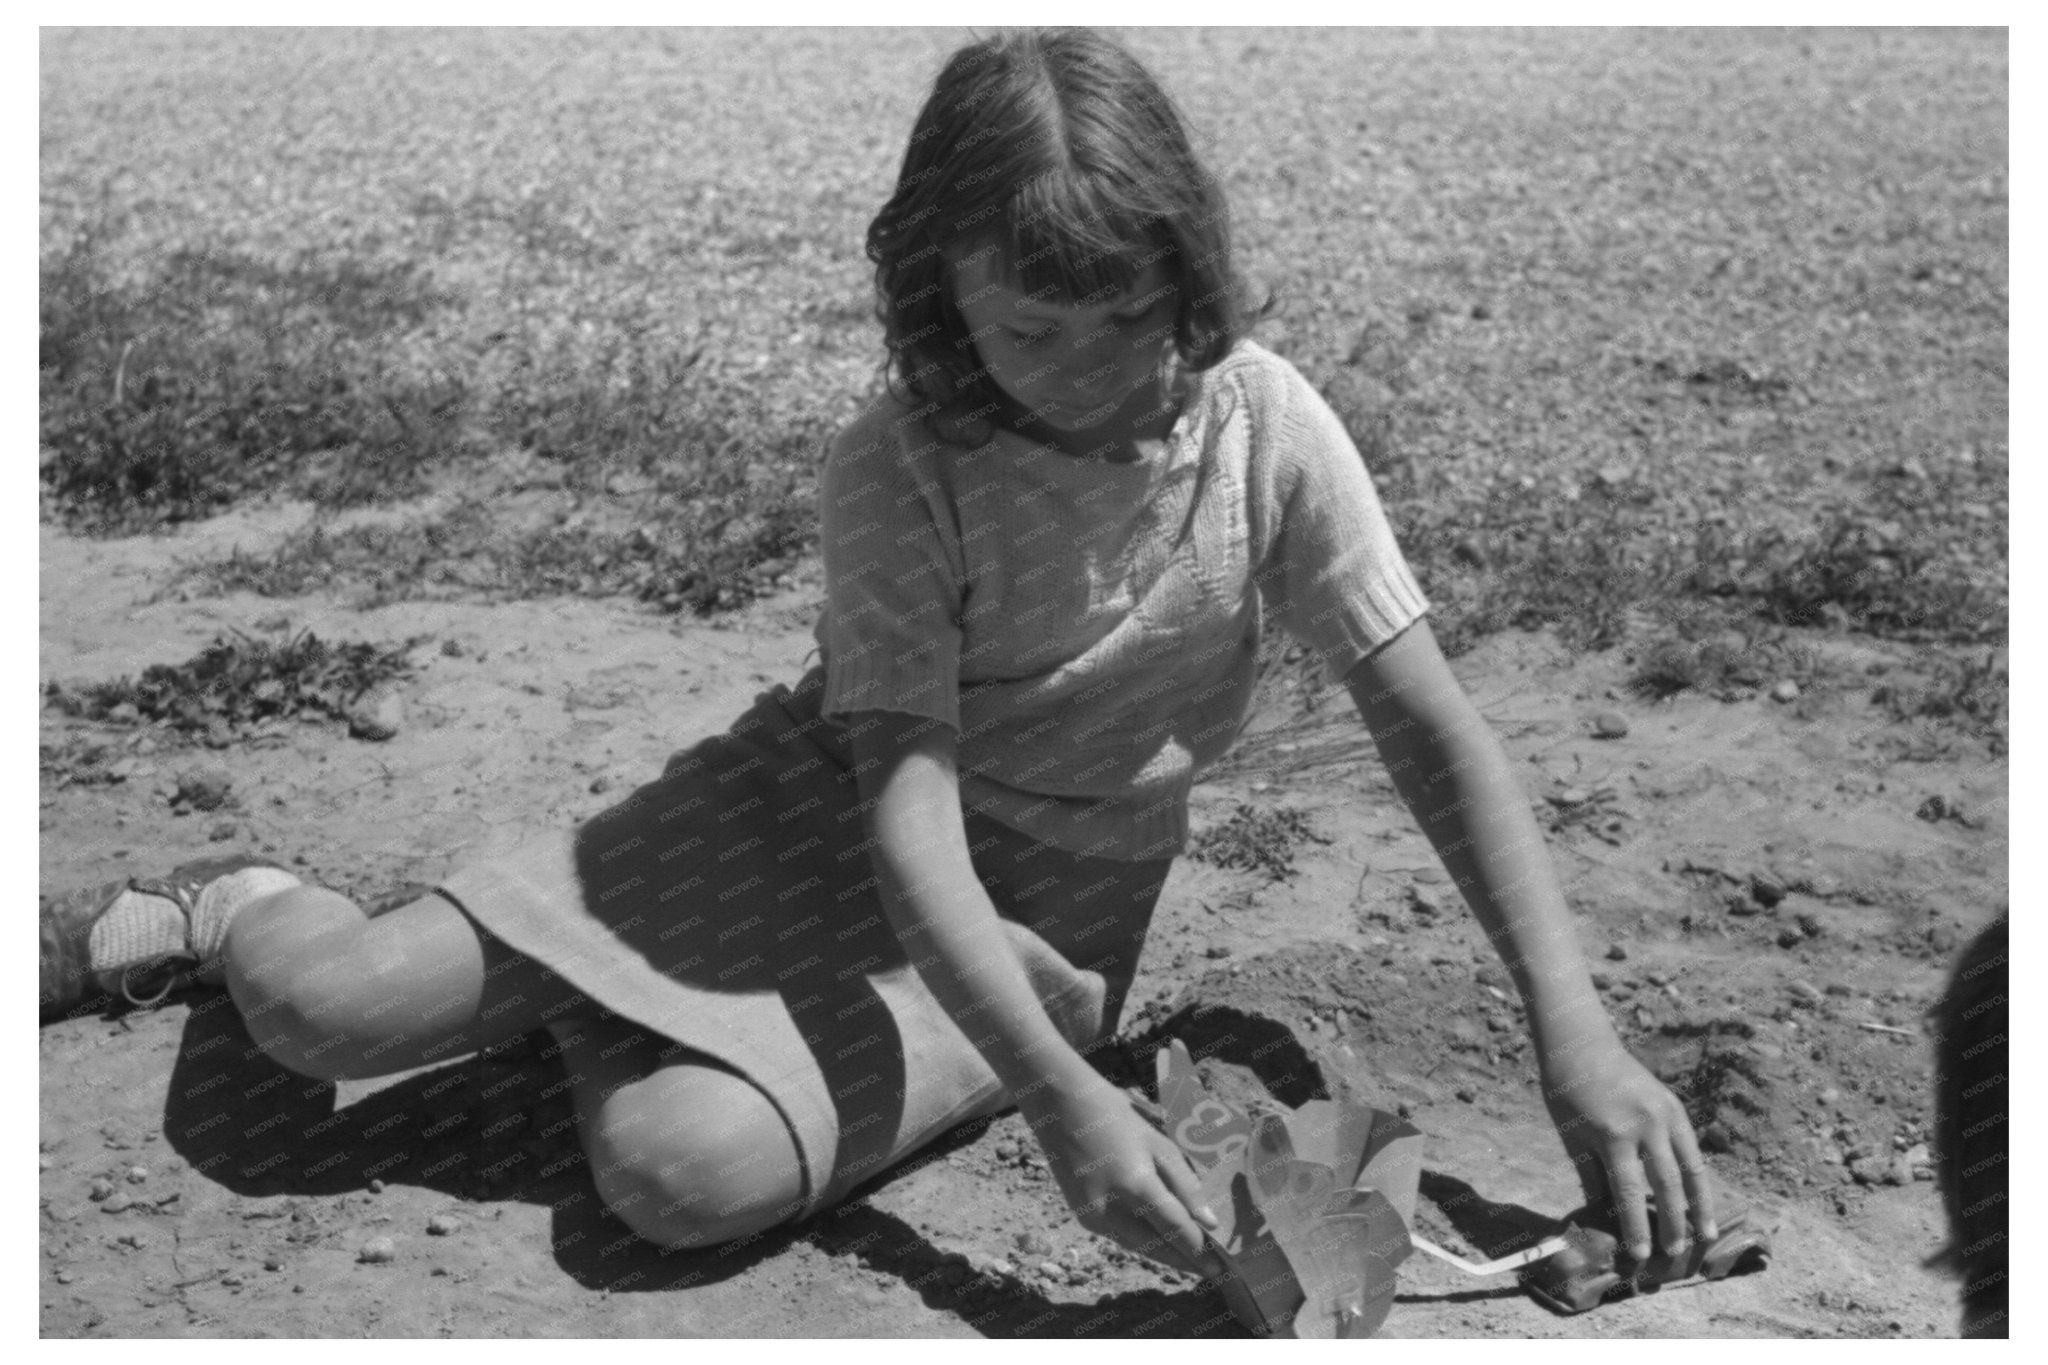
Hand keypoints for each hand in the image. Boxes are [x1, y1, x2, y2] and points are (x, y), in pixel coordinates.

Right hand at [1026, 1072, 1222, 1276]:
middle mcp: (1111, 1208)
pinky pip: (1120, 1236)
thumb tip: (1208, 1222)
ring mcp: (1092, 1215)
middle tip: (1211, 1270)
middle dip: (1185, 1261)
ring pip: (1136, 1246)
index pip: (1175, 1229)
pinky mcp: (1083, 1216)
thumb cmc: (1115, 1114)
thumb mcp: (1157, 1141)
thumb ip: (1184, 1183)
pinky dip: (1142, 1241)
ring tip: (1191, 1259)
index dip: (1199, 1250)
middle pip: (1155, 1246)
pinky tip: (1160, 1240)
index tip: (1222, 1266)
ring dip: (1164, 1255)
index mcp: (1135, 1184)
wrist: (1058, 1104)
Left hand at [1537, 1033, 1718, 1262]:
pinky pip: (1691, 1148)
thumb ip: (1592, 1178)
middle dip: (1673, 1222)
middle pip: (1667, 1185)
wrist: (1581, 1044)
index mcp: (1613, 1134)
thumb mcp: (1573, 1138)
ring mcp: (1665, 1113)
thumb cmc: (1567, 1092)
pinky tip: (1700, 1198)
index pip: (1628, 1192)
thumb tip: (1605, 1218)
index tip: (1641, 1255)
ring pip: (1691, 1168)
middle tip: (1675, 1253)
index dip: (1636, 1226)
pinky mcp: (1675, 1106)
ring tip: (1704, 1234)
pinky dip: (1697, 1176)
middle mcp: (1646, 1125)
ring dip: (1700, 1204)